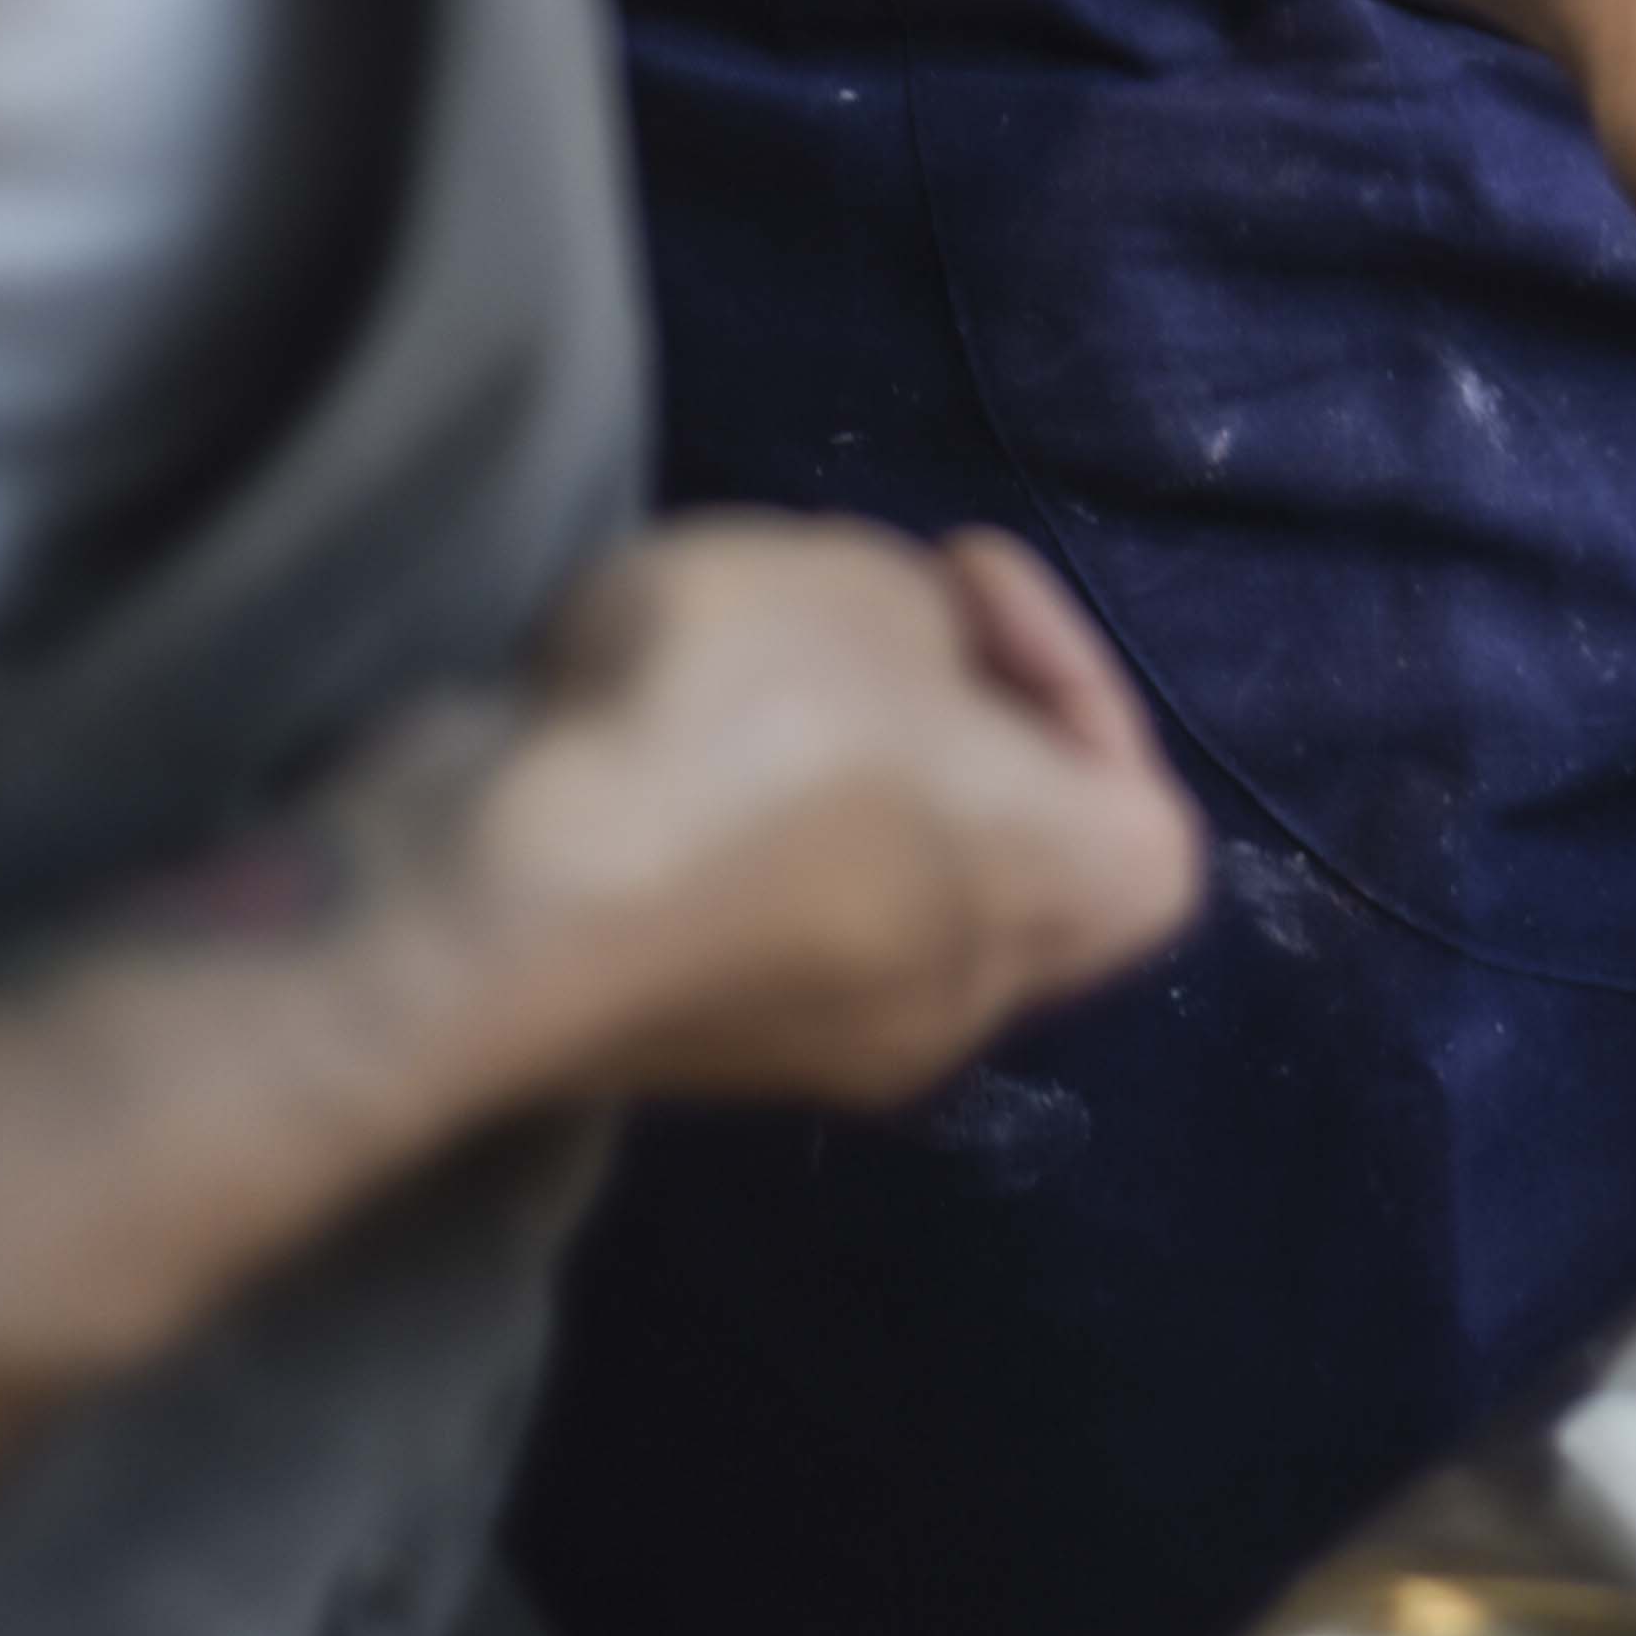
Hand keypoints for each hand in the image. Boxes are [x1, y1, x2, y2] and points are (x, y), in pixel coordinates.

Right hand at [449, 514, 1203, 1114]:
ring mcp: (809, 1052)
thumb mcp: (863, 583)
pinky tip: (651, 733)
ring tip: (744, 655)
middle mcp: (961, 1005)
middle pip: (1004, 854)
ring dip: (825, 769)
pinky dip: (726, 829)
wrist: (490, 903)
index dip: (1068, 671)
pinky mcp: (676, 1050)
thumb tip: (900, 668)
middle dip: (945, 719)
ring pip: (870, 887)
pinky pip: (746, 919)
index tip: (956, 584)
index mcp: (1062, 898)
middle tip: (868, 620)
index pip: (1144, 810)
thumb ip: (921, 621)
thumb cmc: (738, 724)